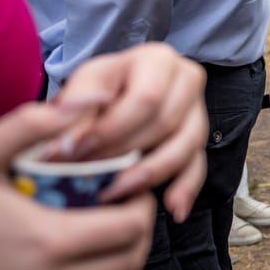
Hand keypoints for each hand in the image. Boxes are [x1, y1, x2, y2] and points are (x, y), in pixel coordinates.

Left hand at [50, 44, 207, 221]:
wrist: (111, 98)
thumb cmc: (95, 91)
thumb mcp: (81, 85)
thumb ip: (75, 105)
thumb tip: (71, 131)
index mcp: (158, 60)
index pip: (145, 98)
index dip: (112, 129)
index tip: (75, 153)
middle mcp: (187, 80)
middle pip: (166, 123)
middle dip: (125, 153)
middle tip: (88, 175)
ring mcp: (198, 111)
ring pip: (186, 146)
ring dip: (152, 174)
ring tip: (118, 195)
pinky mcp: (198, 141)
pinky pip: (198, 166)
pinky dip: (186, 189)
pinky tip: (174, 210)